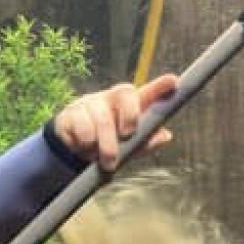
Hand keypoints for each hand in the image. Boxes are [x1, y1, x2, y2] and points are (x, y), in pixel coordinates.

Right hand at [54, 74, 176, 170]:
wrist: (73, 151)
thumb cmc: (108, 143)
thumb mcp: (130, 147)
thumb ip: (147, 141)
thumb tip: (165, 135)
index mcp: (128, 105)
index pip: (146, 93)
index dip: (160, 87)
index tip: (173, 81)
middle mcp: (110, 98)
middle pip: (125, 94)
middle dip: (130, 116)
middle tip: (127, 136)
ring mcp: (89, 103)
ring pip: (103, 119)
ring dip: (106, 145)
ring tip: (106, 162)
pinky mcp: (69, 114)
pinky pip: (82, 128)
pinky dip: (85, 144)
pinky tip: (84, 148)